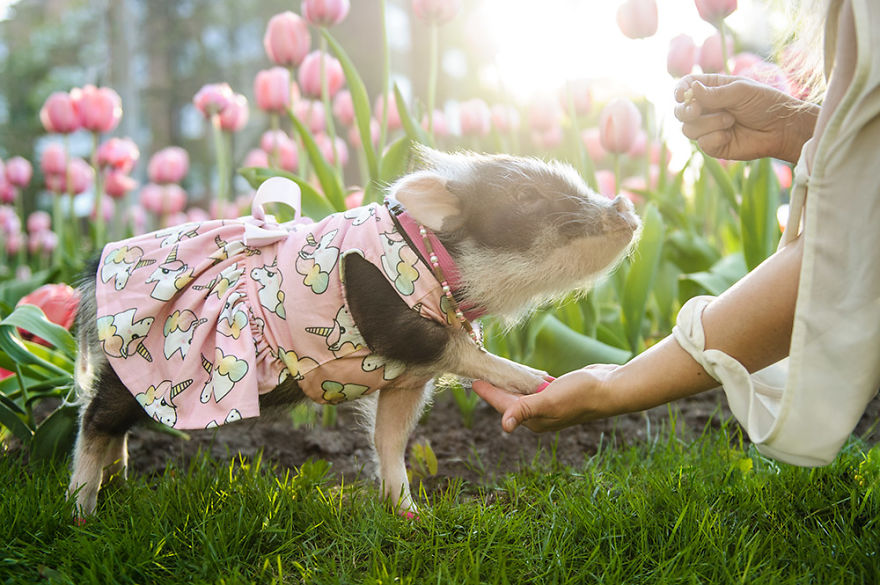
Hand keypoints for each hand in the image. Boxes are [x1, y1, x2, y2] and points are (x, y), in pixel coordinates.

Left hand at [472, 364, 619, 432]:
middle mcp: (540, 415)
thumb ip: (525, 410)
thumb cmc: (581, 394)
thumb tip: (505, 426)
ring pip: (523, 393)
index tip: (472, 381)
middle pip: (511, 399)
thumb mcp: (549, 399)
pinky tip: (523, 373)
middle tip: (480, 374)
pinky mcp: (559, 393)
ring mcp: (550, 404)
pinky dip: (528, 380)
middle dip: (496, 388)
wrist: (611, 388)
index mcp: (535, 419)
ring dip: (510, 383)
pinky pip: (537, 387)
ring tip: (497, 373)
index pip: (503, 405)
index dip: (488, 393)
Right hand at [674, 74, 818, 163]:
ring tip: (730, 121)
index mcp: (711, 89)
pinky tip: (730, 135)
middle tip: (696, 110)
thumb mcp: (741, 91)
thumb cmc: (764, 104)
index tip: (682, 96)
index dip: (680, 91)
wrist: (781, 128)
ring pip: (688, 129)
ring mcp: (708, 128)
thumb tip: (692, 89)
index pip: (685, 87)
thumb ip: (715, 93)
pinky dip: (715, 138)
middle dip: (685, 111)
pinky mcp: (713, 146)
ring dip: (709, 123)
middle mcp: (706, 109)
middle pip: (680, 111)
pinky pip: (702, 143)